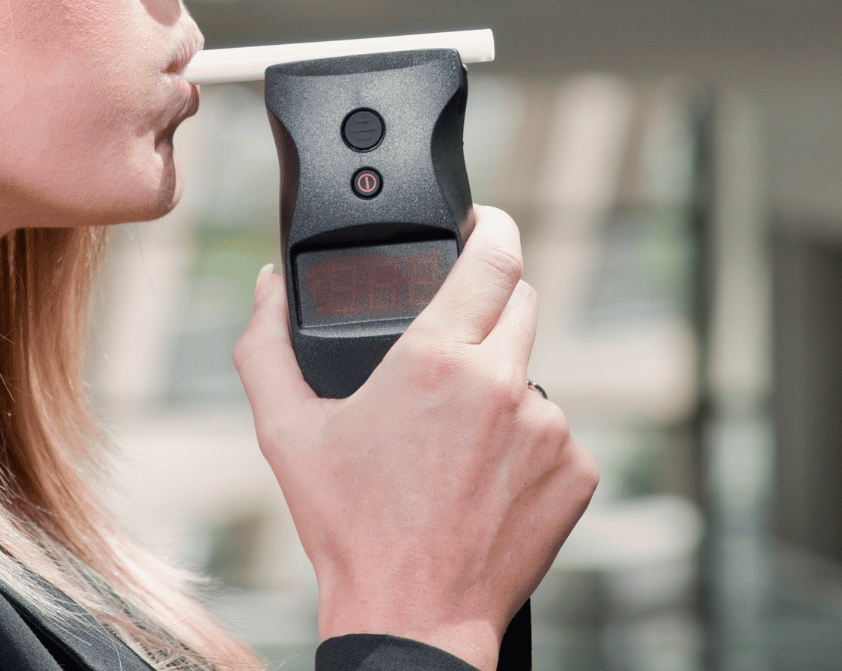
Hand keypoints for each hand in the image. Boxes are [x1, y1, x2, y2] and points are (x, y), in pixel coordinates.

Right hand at [232, 206, 598, 670]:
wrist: (412, 618)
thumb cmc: (350, 530)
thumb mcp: (286, 433)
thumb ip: (267, 346)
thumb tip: (267, 289)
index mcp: (435, 359)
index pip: (492, 255)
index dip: (491, 226)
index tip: (483, 223)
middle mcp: (501, 383)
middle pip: (521, 300)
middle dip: (490, 307)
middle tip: (453, 342)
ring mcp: (546, 428)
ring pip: (533, 372)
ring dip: (503, 386)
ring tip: (456, 438)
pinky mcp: (575, 470)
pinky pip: (557, 433)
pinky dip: (527, 445)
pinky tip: (484, 478)